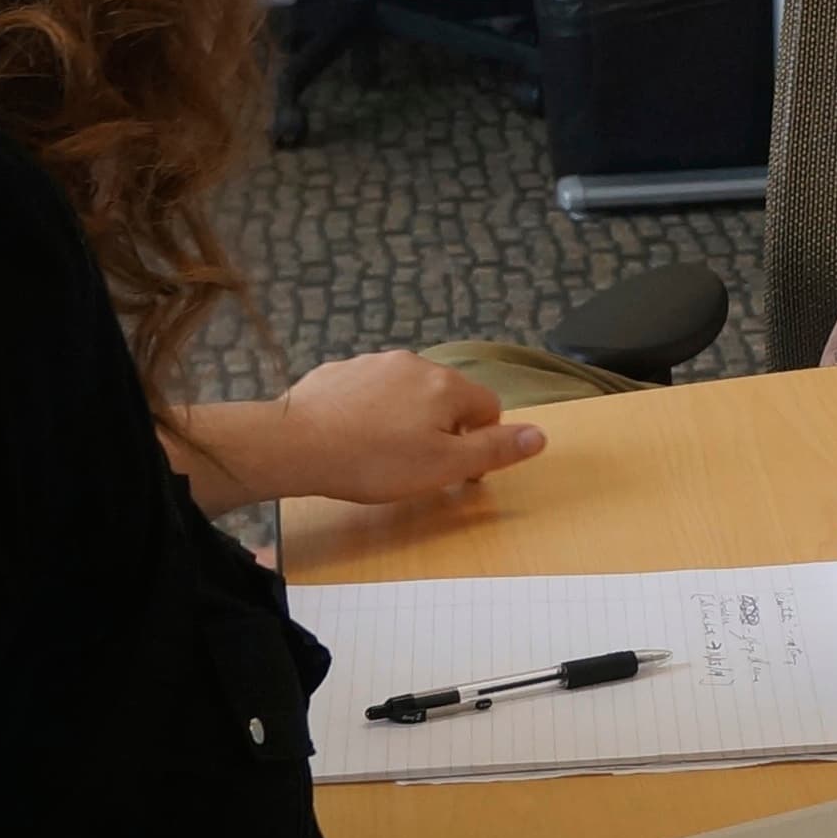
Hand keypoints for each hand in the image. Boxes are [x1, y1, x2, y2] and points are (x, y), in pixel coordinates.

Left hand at [274, 353, 544, 506]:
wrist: (295, 444)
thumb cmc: (374, 460)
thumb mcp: (443, 466)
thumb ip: (494, 450)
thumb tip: (541, 435)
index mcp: (447, 386)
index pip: (488, 408)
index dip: (481, 443)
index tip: (458, 474)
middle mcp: (415, 364)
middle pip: (447, 398)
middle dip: (442, 429)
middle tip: (418, 468)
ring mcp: (374, 363)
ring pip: (406, 393)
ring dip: (405, 418)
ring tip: (381, 454)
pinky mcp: (339, 371)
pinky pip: (368, 391)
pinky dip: (369, 412)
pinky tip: (352, 437)